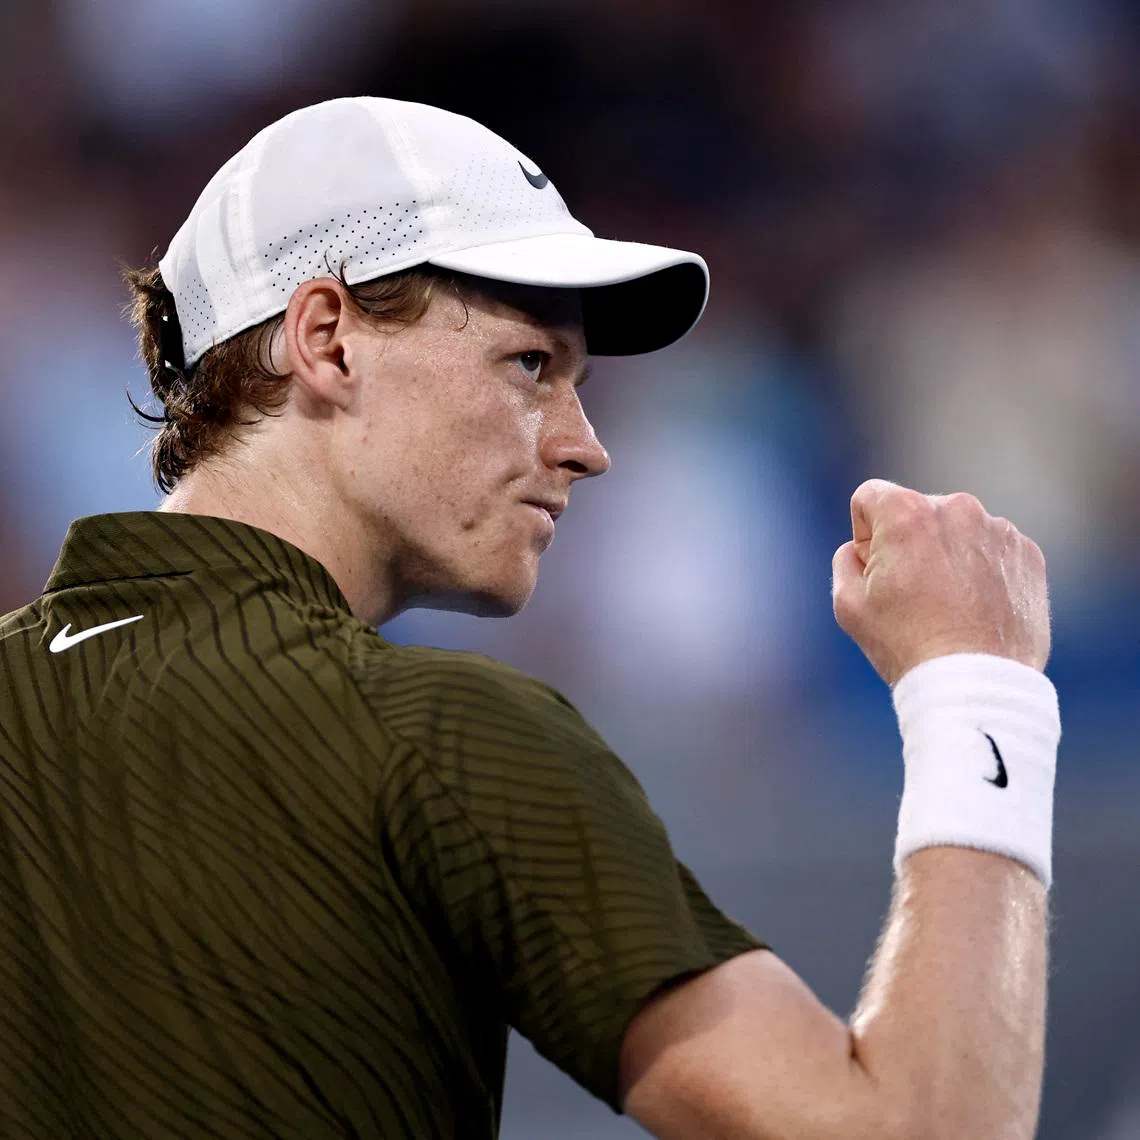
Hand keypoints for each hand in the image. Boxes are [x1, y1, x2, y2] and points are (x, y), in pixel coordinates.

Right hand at [831, 479, 1050, 686]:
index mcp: (907, 512)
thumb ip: (846, 560)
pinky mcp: (1028, 555)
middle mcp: (957, 508)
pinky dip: (982, 572)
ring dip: (947, 557)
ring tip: (948, 608)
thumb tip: (861, 548)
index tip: (878, 571)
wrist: (975, 683)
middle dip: (909, 543)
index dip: (865, 534)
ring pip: (957, 532)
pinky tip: (976, 610)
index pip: (870, 498)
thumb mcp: (848, 603)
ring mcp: (998, 530)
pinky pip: (992, 551)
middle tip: (912, 596)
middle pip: (917, 513)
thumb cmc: (905, 644)